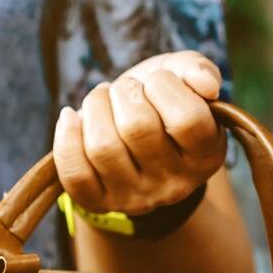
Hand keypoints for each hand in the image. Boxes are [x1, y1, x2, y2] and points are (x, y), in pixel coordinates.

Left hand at [53, 51, 226, 215]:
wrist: (134, 136)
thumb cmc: (161, 101)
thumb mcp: (183, 79)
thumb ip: (198, 71)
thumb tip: (206, 84)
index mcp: (205, 155)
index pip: (187, 119)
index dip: (165, 87)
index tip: (156, 80)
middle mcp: (175, 185)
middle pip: (137, 128)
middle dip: (124, 92)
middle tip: (125, 90)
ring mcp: (136, 198)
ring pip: (102, 147)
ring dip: (95, 107)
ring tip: (102, 99)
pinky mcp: (101, 202)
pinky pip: (75, 173)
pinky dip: (66, 138)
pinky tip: (72, 117)